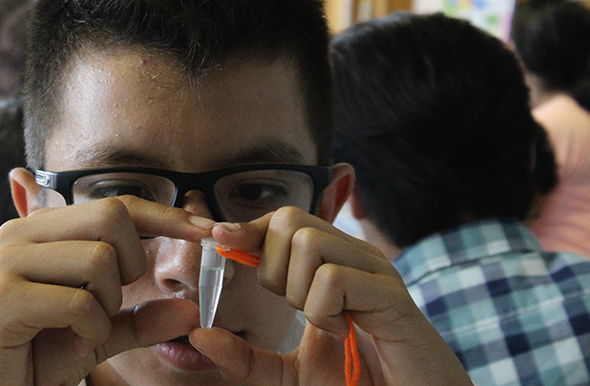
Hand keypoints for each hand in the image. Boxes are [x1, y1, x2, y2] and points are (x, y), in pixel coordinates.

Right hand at [0, 196, 214, 385]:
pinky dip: (90, 330)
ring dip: (107, 305)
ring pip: (101, 259)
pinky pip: (80, 301)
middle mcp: (21, 233)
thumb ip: (140, 319)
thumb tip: (192, 310)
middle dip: (131, 263)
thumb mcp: (98, 334)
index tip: (207, 230)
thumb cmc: (33, 358)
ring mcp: (8, 261)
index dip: (166, 216)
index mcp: (42, 230)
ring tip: (81, 328)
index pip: (117, 205)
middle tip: (108, 302)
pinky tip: (71, 343)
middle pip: (113, 216)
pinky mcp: (3, 297)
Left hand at [188, 207, 471, 385]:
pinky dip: (324, 311)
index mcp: (331, 264)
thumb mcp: (289, 375)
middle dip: (272, 267)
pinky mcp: (391, 295)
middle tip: (295, 308)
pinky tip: (344, 333)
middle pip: (289, 220)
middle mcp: (354, 256)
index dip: (247, 227)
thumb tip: (198, 333)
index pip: (282, 221)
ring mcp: (375, 271)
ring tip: (326, 324)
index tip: (218, 238)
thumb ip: (245, 357)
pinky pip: (333, 279)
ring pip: (308, 241)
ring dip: (299, 292)